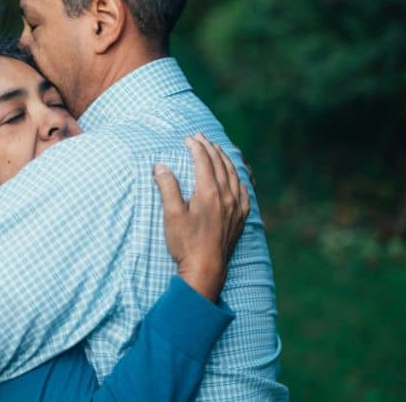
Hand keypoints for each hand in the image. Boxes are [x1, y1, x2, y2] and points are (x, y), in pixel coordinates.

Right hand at [153, 133, 249, 302]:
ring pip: (234, 175)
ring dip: (225, 160)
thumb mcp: (171, 215)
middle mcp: (226, 196)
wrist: (206, 269)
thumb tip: (160, 166)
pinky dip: (240, 180)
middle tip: (201, 137)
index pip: (204, 161)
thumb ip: (167, 187)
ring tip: (218, 150)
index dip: (196, 147)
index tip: (188, 139)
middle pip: (220, 164)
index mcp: (209, 192)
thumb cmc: (186, 243)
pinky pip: (245, 193)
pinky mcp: (240, 219)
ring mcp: (236, 208)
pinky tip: (238, 179)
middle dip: (210, 148)